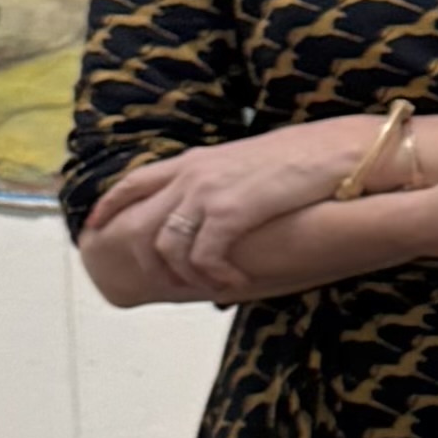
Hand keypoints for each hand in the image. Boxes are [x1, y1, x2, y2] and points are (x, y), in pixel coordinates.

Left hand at [85, 122, 371, 298]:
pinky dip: (214, 277)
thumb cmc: (311, 155)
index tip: (94, 230)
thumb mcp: (253, 162)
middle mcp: (193, 175)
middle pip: (139, 223)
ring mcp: (208, 193)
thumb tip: (224, 208)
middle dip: (140, 259)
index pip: (132, 184)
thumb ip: (226, 182)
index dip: (108, 209)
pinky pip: (203, 258)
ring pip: (166, 248)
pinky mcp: (231, 213)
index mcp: (195, 160)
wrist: (343, 150)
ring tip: (208, 287)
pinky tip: (234, 283)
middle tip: (159, 283)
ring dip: (184, 276)